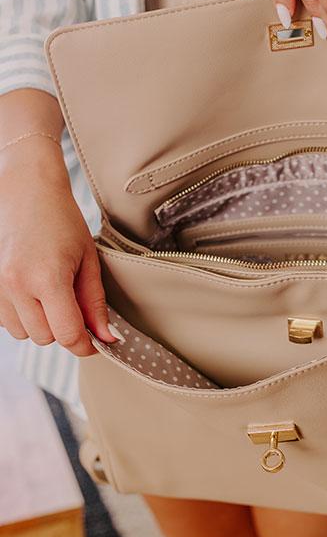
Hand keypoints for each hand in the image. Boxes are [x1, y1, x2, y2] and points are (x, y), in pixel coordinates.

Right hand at [0, 138, 117, 355]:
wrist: (26, 191)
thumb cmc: (61, 221)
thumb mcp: (88, 260)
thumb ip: (95, 303)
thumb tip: (107, 339)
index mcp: (46, 278)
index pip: (68, 335)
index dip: (86, 345)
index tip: (96, 343)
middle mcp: (15, 286)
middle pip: (45, 338)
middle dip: (63, 327)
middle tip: (72, 300)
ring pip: (24, 333)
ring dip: (40, 322)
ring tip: (49, 290)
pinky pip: (6, 321)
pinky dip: (21, 314)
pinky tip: (30, 289)